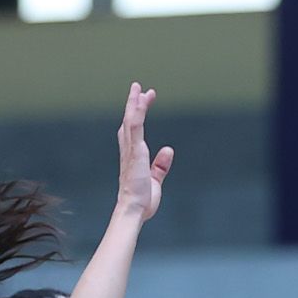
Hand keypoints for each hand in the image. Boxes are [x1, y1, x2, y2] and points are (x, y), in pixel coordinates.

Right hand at [114, 81, 173, 222]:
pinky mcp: (136, 152)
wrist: (134, 210)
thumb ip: (161, 165)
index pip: (132, 131)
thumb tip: (168, 149)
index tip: (143, 103)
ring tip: (138, 88)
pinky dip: (137, 113)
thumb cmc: (142, 200)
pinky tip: (141, 101)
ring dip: (134, 103)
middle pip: (129, 122)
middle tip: (140, 89)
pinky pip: (135, 128)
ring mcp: (131, 150)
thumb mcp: (155, 180)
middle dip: (134, 105)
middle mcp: (129, 151)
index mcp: (132, 157)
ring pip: (131, 120)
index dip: (135, 116)